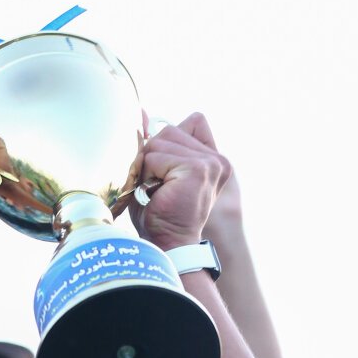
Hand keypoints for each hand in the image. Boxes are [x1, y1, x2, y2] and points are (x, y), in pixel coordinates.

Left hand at [130, 113, 230, 251]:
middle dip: (152, 155)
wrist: (168, 246)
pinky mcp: (198, 169)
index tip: (162, 171)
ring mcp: (211, 162)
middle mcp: (217, 159)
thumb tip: (140, 111)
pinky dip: (147, 175)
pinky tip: (157, 194)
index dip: (168, 142)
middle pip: (169, 130)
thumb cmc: (158, 216)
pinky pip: (156, 156)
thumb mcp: (154, 172)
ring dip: (148, 166)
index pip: (191, 122)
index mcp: (213, 158)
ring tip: (156, 190)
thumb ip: (152, 142)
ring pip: (160, 141)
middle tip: (155, 185)